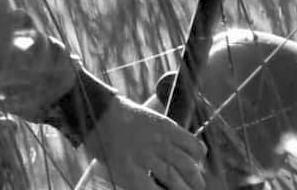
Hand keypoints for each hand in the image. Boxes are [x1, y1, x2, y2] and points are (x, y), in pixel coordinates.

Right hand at [82, 94, 206, 189]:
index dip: (198, 160)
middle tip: (194, 186)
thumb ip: (169, 135)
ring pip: (176, 182)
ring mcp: (145, 158)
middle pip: (189, 168)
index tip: (196, 166)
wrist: (98, 113)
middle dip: (195, 182)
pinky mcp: (131, 172)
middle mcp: (160, 142)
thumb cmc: (123, 117)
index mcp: (167, 127)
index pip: (195, 147)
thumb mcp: (151, 119)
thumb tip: (190, 151)